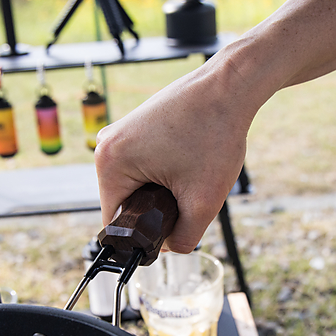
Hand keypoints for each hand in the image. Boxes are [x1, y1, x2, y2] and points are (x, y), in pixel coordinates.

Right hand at [95, 54, 257, 253]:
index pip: (116, 223)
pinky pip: (142, 166)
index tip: (174, 229)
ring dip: (162, 191)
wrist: (230, 85)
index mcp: (109, 164)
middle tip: (190, 195)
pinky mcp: (134, 127)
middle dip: (157, 210)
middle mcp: (105, 146)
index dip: (144, 236)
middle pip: (126, 204)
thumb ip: (184, 238)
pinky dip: (164, 172)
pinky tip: (188, 161)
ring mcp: (118, 133)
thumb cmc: (215, 132)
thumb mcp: (203, 200)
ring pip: (137, 186)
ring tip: (192, 174)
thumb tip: (169, 250)